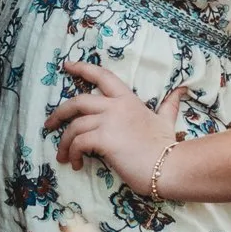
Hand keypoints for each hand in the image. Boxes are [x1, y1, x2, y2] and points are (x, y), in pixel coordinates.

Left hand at [47, 62, 188, 192]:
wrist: (171, 166)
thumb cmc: (167, 146)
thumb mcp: (167, 120)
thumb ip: (168, 105)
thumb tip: (180, 90)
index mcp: (127, 100)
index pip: (102, 76)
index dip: (83, 68)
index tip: (67, 65)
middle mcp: (115, 107)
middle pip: (78, 101)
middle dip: (59, 113)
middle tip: (49, 124)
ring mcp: (109, 122)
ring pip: (74, 126)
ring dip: (64, 143)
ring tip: (64, 157)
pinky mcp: (104, 140)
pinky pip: (78, 143)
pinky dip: (73, 154)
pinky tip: (76, 164)